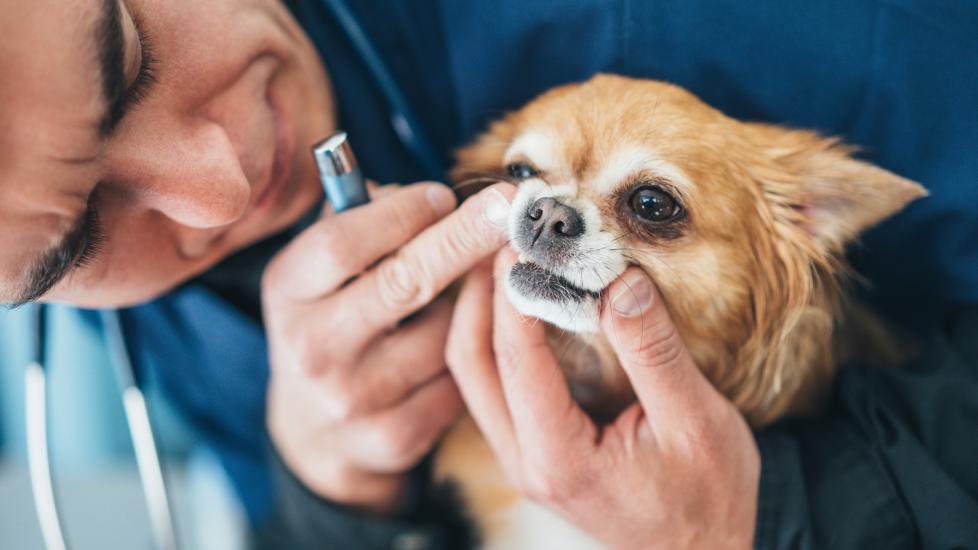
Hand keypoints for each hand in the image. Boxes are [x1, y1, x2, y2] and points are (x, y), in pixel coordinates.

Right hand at [262, 182, 514, 513]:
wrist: (314, 429)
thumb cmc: (332, 320)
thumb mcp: (319, 270)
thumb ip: (358, 221)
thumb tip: (429, 196)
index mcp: (288, 291)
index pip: (343, 243)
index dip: (401, 213)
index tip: (444, 195)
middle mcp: (313, 347)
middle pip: (403, 281)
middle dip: (462, 238)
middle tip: (508, 206)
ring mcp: (353, 397)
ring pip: (443, 331)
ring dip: (463, 306)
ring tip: (446, 302)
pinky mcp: (394, 436)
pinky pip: (458, 377)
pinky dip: (466, 354)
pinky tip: (448, 349)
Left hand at [446, 250, 758, 547]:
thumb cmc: (708, 495)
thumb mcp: (696, 422)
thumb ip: (653, 351)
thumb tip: (619, 280)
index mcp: (560, 457)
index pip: (516, 358)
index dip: (515, 289)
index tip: (524, 235)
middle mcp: (525, 460)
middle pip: (471, 363)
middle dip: (479, 292)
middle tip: (501, 233)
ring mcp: (520, 458)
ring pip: (473, 374)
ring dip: (480, 312)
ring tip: (503, 254)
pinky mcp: (530, 448)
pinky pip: (491, 385)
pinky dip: (495, 337)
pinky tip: (515, 300)